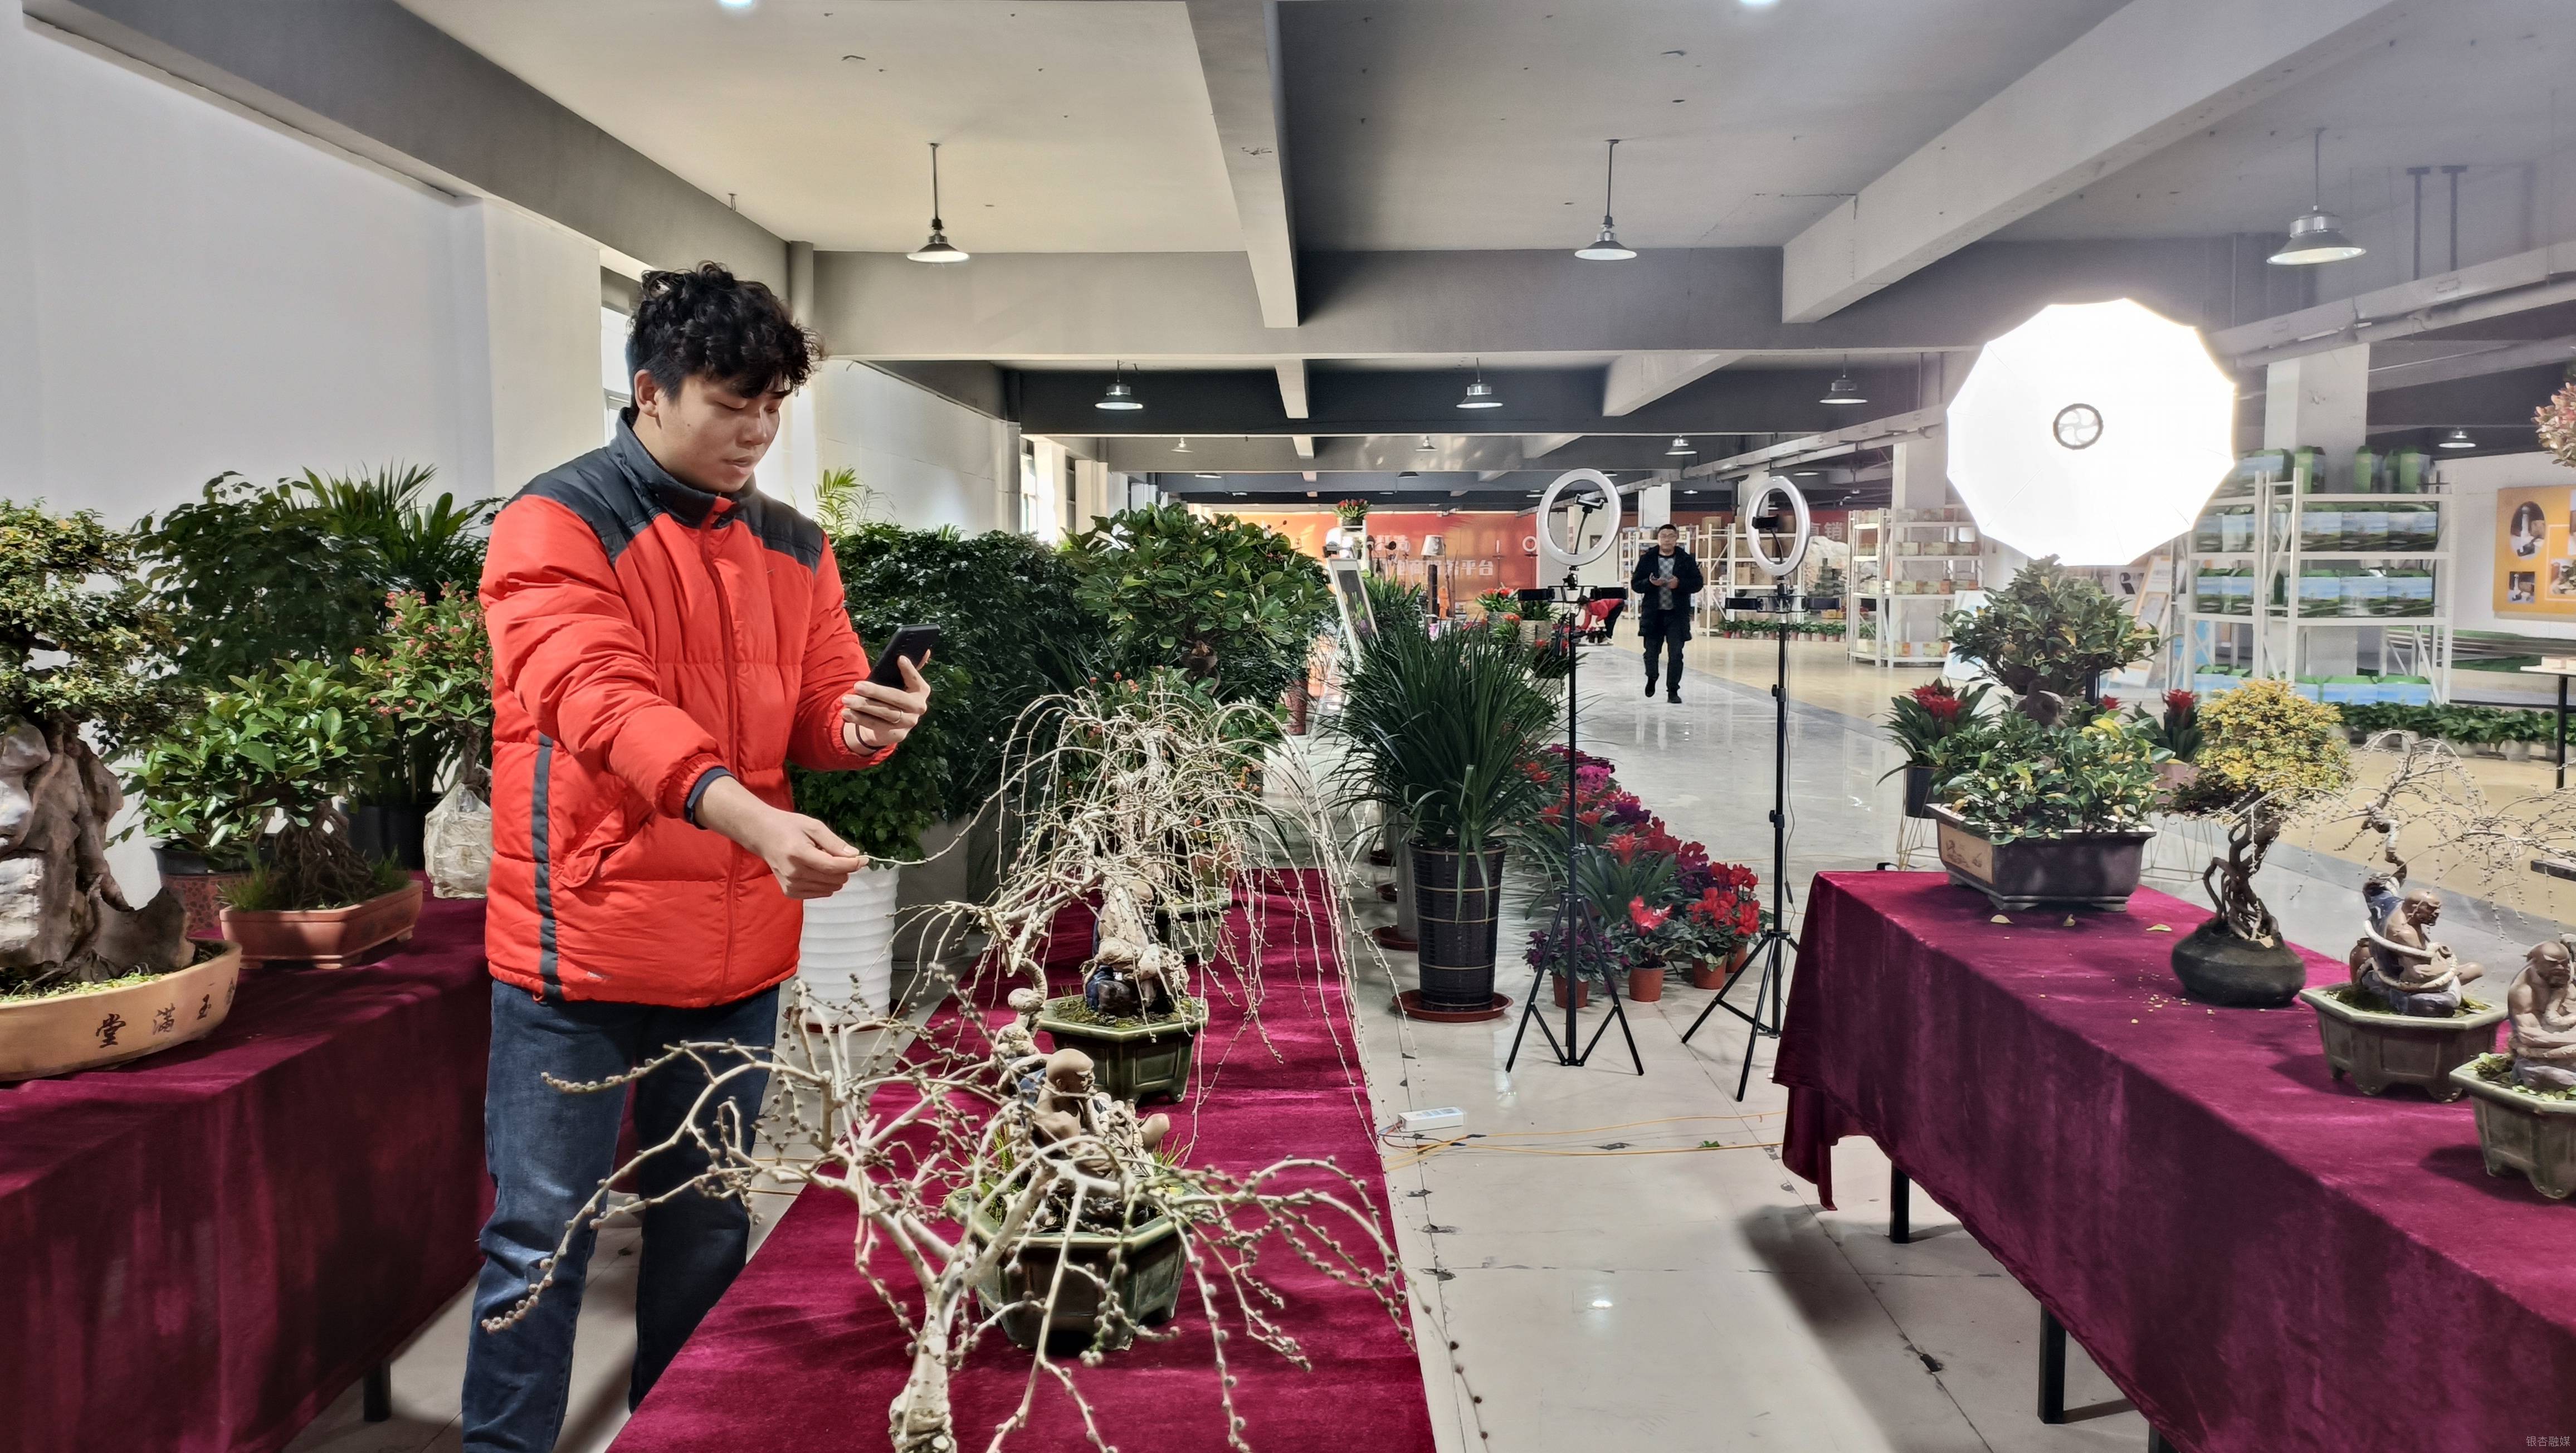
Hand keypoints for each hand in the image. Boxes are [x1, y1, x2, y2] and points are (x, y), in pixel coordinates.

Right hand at [695, 776, 866, 897]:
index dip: (852, 864)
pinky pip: (820, 893)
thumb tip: (855, 856)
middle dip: (843, 868)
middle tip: (833, 854)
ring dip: (833, 876)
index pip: (833, 866)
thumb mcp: (813, 826)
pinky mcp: (790, 892)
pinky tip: (814, 870)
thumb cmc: (789, 827)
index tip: (864, 859)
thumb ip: (834, 842)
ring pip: (830, 888)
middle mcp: (793, 873)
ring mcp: (790, 885)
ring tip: (819, 860)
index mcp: (798, 853)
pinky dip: (824, 883)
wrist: (763, 836)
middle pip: (834, 879)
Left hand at [842, 654, 931, 749]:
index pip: (916, 680)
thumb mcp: (900, 683)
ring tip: (846, 700)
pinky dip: (860, 719)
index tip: (899, 659)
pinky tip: (847, 713)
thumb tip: (925, 651)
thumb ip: (910, 669)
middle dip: (875, 691)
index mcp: (921, 691)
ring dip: (863, 706)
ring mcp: (909, 722)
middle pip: (896, 698)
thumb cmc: (894, 697)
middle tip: (857, 686)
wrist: (891, 725)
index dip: (909, 670)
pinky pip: (876, 726)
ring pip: (884, 713)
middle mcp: (919, 708)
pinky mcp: (897, 734)